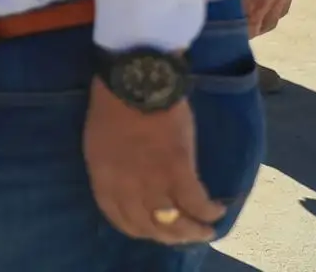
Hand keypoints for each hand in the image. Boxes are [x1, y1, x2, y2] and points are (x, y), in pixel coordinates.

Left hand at [84, 79, 222, 243]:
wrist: (134, 80)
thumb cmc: (114, 102)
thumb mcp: (99, 140)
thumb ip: (111, 167)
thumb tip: (128, 185)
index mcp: (102, 176)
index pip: (117, 216)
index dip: (136, 228)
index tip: (151, 230)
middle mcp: (125, 184)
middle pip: (147, 225)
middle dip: (167, 236)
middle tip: (183, 236)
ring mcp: (151, 179)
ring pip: (173, 221)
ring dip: (192, 231)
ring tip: (205, 230)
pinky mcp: (178, 168)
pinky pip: (196, 202)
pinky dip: (208, 211)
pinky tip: (216, 209)